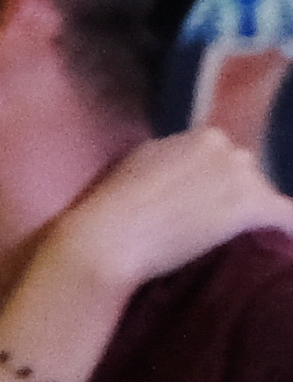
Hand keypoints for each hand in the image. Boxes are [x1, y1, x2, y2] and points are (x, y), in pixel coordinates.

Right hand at [45, 122, 292, 292]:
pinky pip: (286, 217)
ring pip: (263, 196)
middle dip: (230, 198)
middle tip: (207, 227)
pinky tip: (282, 245)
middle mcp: (229, 148)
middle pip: (244, 174)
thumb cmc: (106, 208)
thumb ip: (168, 160)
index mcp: (201, 136)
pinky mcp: (252, 207)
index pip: (221, 158)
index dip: (211, 184)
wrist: (106, 241)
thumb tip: (182, 171)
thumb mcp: (135, 165)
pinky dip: (285, 230)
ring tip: (232, 243)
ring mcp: (243, 177)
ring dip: (250, 217)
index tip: (196, 207)